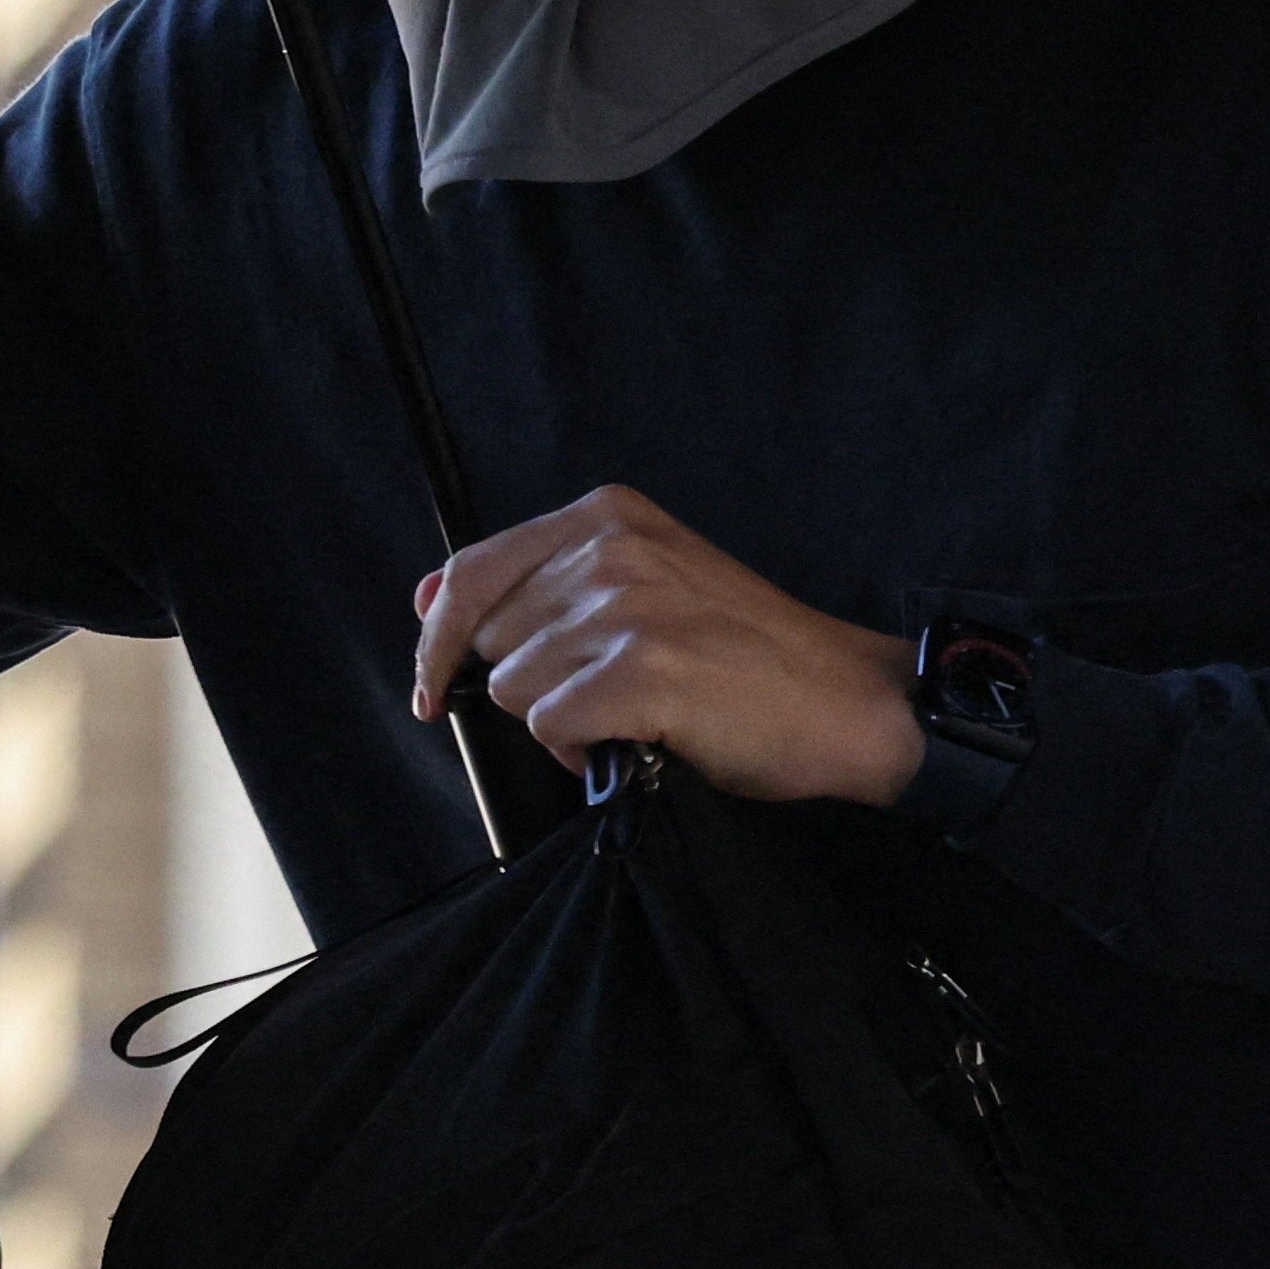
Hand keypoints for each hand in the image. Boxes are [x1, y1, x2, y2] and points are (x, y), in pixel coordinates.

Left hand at [410, 486, 923, 807]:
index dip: (439, 639)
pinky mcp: (641, 670)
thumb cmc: (744, 654)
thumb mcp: (643, 584)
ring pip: (516, 690)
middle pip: (493, 639)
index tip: (430, 684)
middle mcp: (612, 548)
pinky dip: (582, 753)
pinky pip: (550, 728)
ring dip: (562, 721)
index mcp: (607, 515)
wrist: (843, 700)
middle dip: (531, 683)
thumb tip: (425, 601)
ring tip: (633, 717)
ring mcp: (627, 607)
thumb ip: (537, 586)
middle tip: (604, 695)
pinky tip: (636, 741)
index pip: (470, 572)